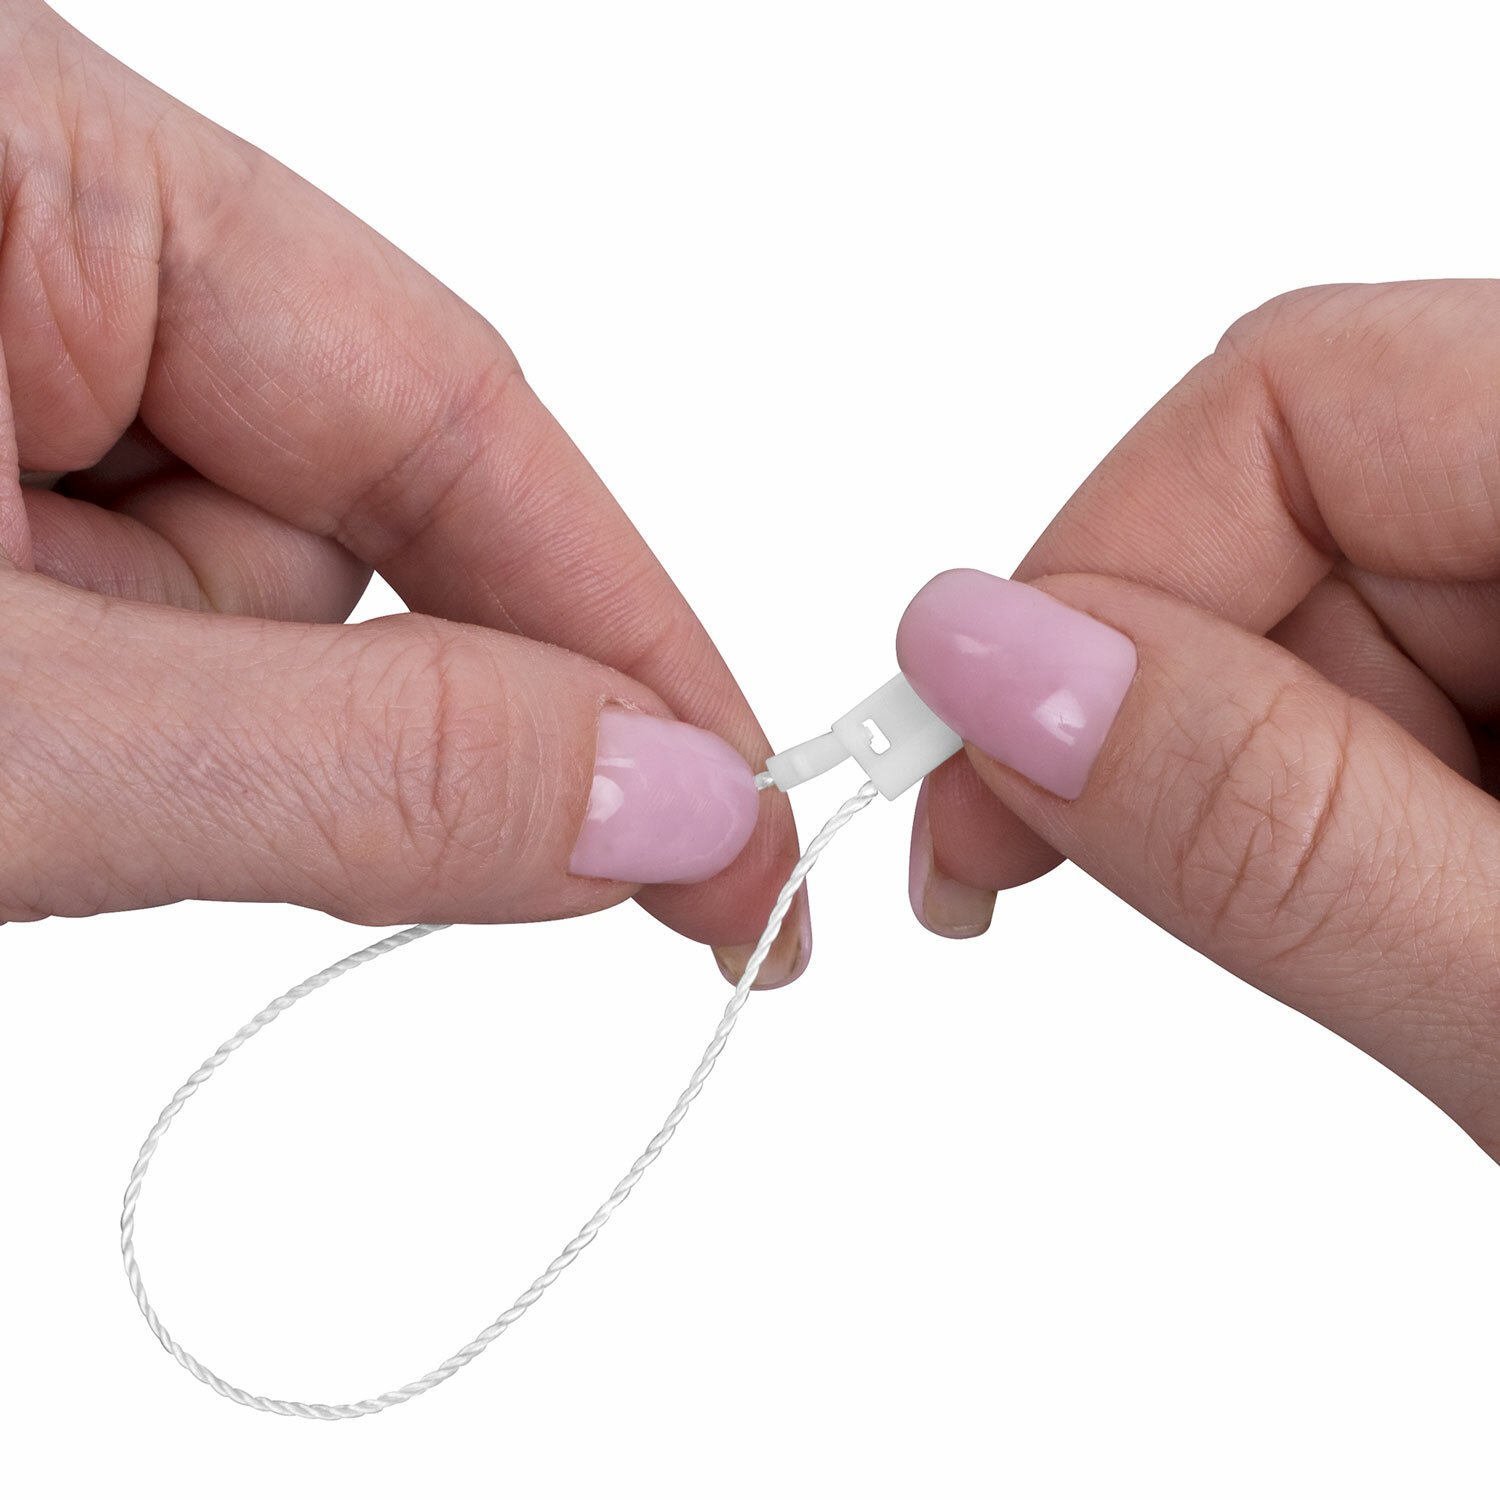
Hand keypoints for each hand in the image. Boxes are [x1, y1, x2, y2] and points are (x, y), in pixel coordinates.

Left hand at [0, 3, 804, 985]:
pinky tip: (17, 761)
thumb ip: (350, 764)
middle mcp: (5, 225)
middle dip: (353, 707)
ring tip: (20, 784)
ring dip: (187, 725)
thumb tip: (668, 802)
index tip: (737, 818)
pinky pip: (133, 611)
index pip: (444, 399)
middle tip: (285, 843)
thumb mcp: (6, 733)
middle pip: (338, 501)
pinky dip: (125, 723)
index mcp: (18, 154)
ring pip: (230, 584)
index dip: (616, 625)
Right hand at [899, 280, 1499, 1154]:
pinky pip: (1370, 659)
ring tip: (1317, 933)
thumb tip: (981, 663)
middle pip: (1284, 498)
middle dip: (1143, 703)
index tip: (979, 778)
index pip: (1290, 398)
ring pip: (1308, 593)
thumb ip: (1266, 823)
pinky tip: (1359, 887)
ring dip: (1233, 768)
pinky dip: (1299, 781)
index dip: (1092, 574)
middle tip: (1038, 875)